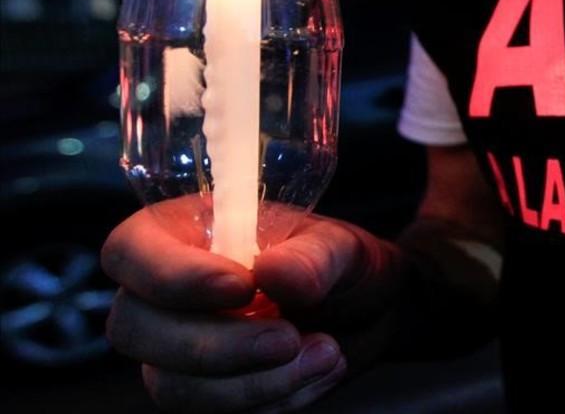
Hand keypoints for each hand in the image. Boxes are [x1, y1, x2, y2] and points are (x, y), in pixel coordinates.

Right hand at [101, 208, 404, 412]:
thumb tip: (273, 273)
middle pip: (136, 329)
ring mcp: (177, 350)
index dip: (172, 276)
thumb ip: (314, 256)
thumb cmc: (338, 265)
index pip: (131, 250)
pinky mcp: (206, 393)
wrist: (367, 312)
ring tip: (326, 354)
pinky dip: (274, 401)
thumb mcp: (342, 247)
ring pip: (172, 386)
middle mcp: (165, 295)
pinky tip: (320, 372)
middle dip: (217, 345)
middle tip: (289, 337)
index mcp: (185, 233)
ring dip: (254, 382)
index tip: (243, 288)